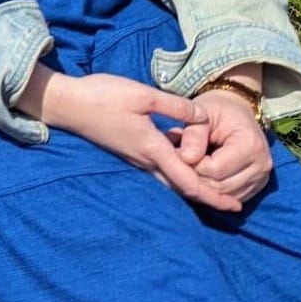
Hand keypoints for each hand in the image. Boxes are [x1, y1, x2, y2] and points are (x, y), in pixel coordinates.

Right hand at [22, 68, 242, 211]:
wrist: (66, 104)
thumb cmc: (102, 96)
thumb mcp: (141, 94)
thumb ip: (174, 106)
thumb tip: (203, 117)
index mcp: (153, 148)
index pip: (189, 181)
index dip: (213, 196)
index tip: (234, 207)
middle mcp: (145, 160)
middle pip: (181, 188)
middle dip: (207, 198)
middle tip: (230, 204)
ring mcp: (135, 158)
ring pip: (169, 182)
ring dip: (192, 189)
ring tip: (212, 189)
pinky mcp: (127, 152)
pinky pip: (158, 173)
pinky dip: (176, 178)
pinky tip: (182, 168)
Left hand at [173, 90, 272, 205]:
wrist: (237, 112)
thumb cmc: (217, 110)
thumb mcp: (202, 113)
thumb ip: (193, 135)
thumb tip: (186, 158)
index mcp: (250, 145)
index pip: (214, 170)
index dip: (191, 164)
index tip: (177, 150)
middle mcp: (261, 166)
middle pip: (220, 187)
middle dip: (195, 176)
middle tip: (179, 159)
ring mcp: (261, 179)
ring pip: (224, 196)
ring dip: (203, 185)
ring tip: (189, 164)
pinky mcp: (255, 187)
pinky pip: (230, 197)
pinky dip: (213, 190)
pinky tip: (201, 173)